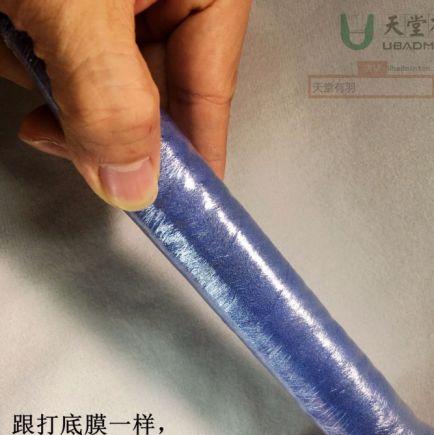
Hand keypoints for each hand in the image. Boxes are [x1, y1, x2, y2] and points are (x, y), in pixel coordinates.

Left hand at [0, 0, 250, 208]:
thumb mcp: (79, 9)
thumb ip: (110, 95)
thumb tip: (133, 182)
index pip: (212, 95)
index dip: (194, 159)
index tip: (184, 212)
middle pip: (151, 98)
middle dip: (94, 114)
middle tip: (59, 118)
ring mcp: (123, 4)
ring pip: (99, 84)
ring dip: (50, 84)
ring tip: (20, 36)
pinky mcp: (81, 10)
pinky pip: (67, 60)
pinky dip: (31, 60)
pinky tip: (12, 32)